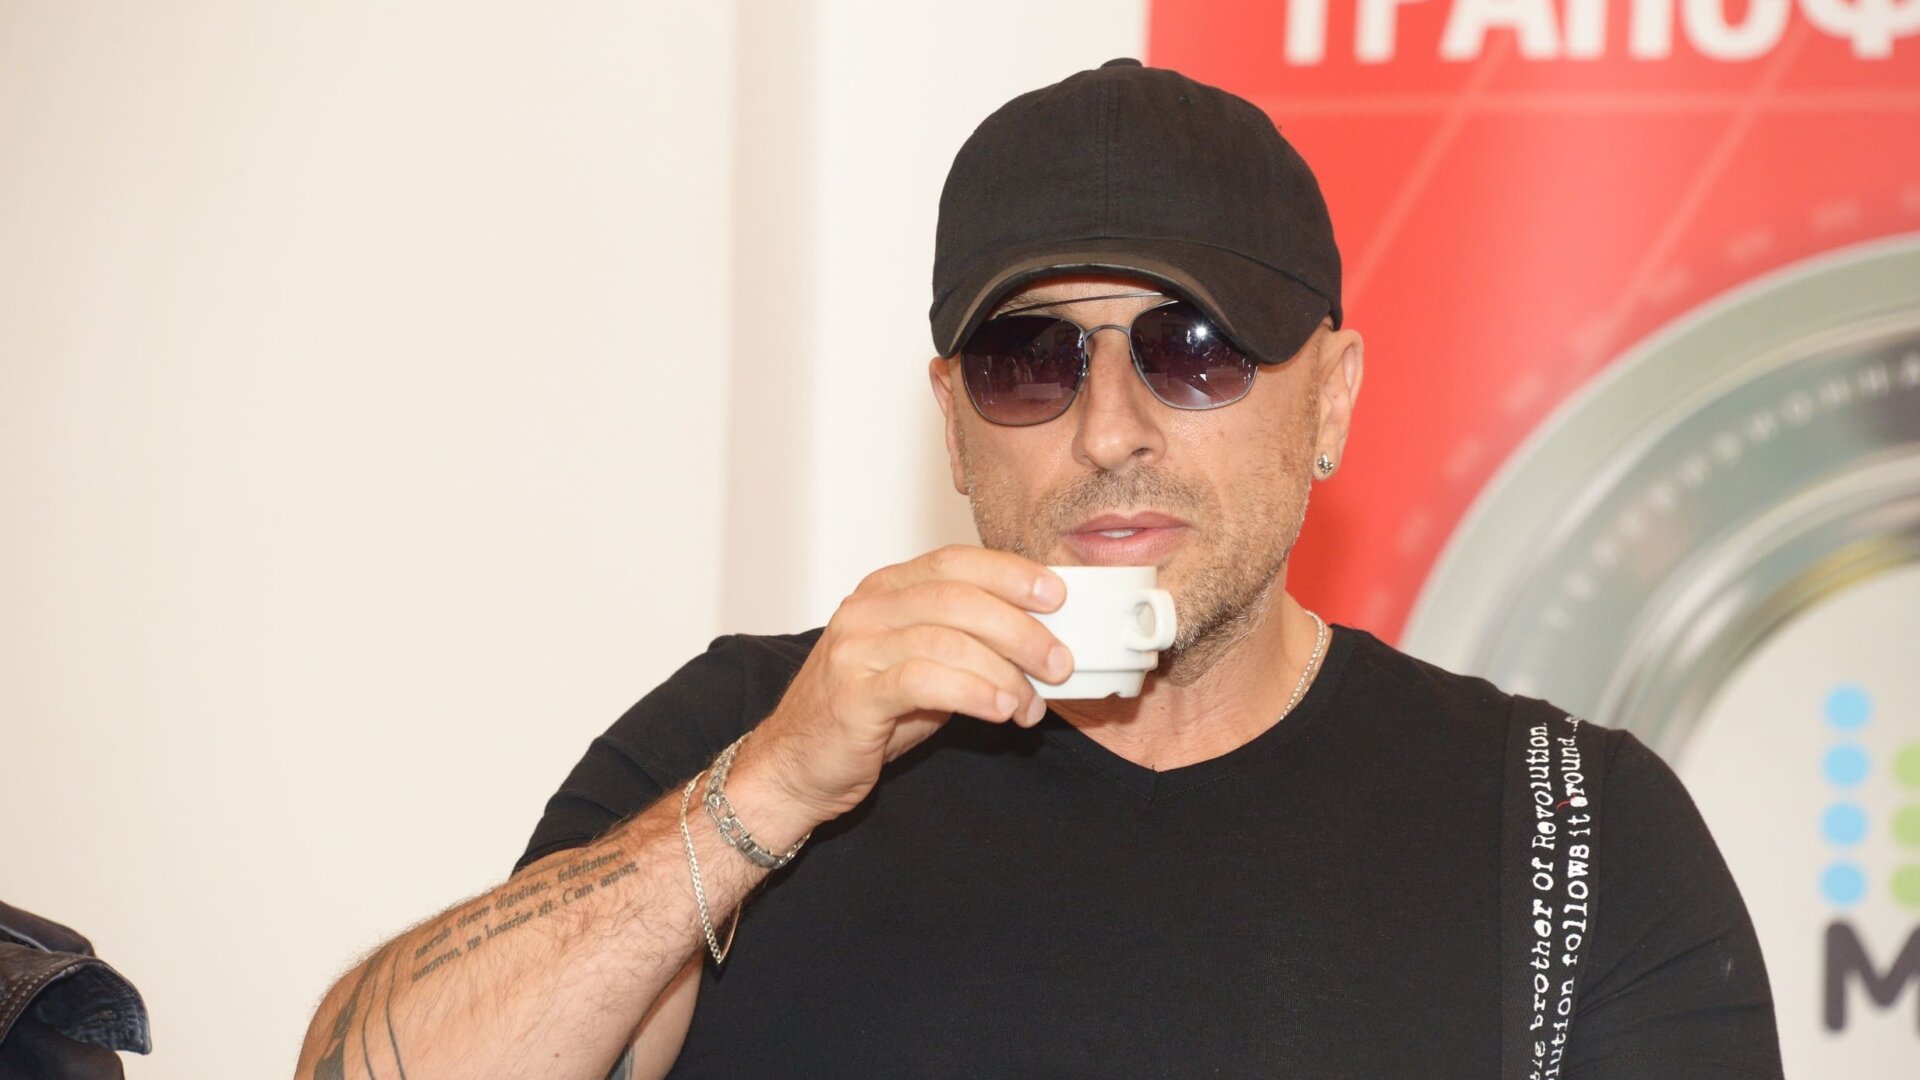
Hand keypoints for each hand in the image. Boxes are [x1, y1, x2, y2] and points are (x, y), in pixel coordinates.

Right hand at [735, 545, 1071, 824]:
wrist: (796, 765)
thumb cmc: (864, 715)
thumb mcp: (921, 667)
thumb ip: (967, 646)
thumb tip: (1041, 644)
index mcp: (885, 591)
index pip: (954, 563)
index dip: (1009, 573)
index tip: (1055, 595)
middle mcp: (867, 610)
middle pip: (956, 598)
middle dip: (1019, 628)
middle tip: (1059, 661)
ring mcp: (854, 649)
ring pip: (945, 639)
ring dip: (1003, 671)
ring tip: (1031, 703)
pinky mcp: (852, 694)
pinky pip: (923, 681)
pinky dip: (973, 693)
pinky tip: (1001, 709)